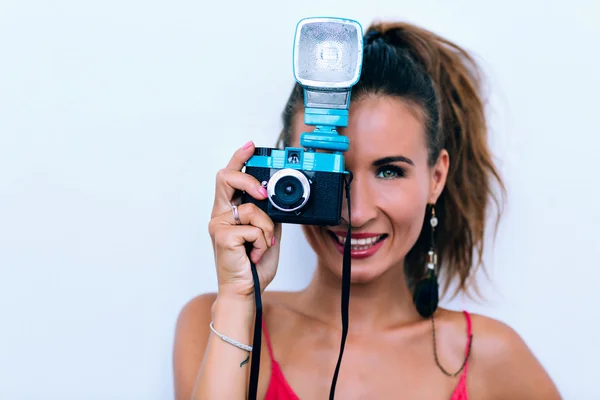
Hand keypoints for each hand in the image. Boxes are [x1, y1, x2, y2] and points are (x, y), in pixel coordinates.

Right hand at [208, 141, 281, 298]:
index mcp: (230, 211)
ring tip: (262, 246)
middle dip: (248, 179)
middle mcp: (221, 214)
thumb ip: (268, 214)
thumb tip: (275, 198)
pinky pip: (254, 228)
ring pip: (252, 208)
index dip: (239, 158)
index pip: (230, 178)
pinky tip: (254, 255)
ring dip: (266, 229)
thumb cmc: (253, 265)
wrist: (246, 291)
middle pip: (226, 178)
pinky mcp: (223, 236)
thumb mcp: (267, 233)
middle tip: (263, 192)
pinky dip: (262, 242)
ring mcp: (219, 224)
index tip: (251, 145)